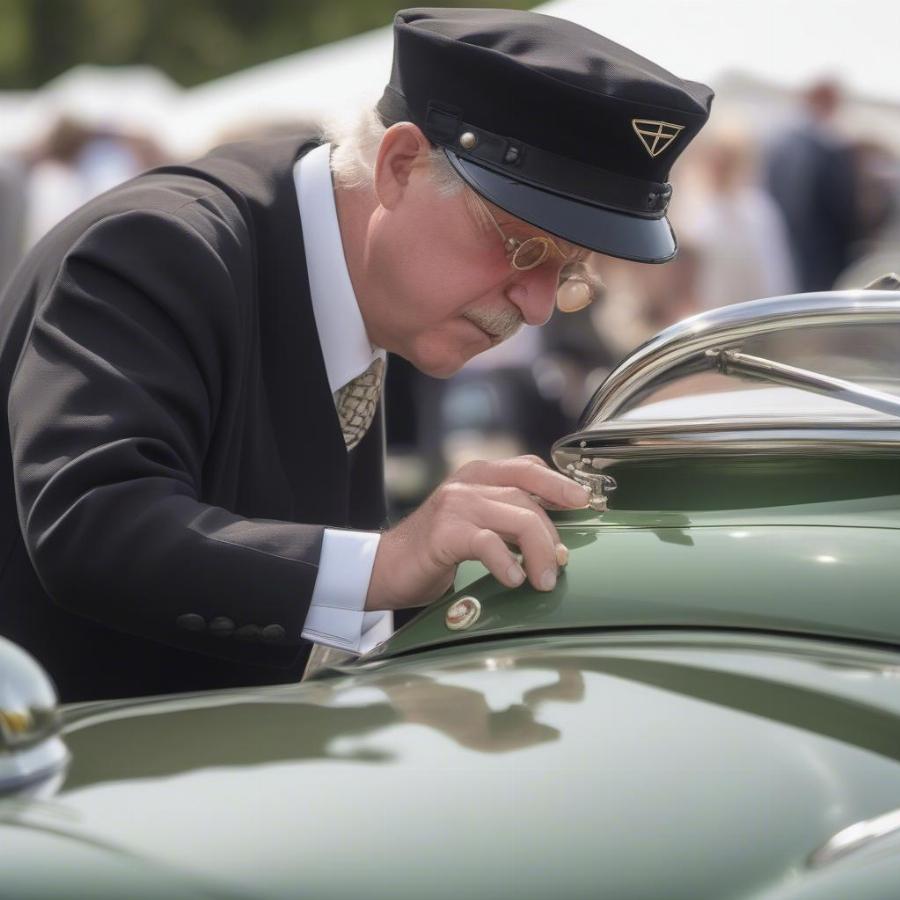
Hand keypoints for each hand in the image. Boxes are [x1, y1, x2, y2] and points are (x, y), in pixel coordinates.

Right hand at [365, 455, 590, 610]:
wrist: (384, 568)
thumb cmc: (434, 551)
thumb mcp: (474, 525)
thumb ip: (506, 519)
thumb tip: (557, 540)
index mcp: (476, 475)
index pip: (527, 467)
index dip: (559, 482)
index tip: (584, 502)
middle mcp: (466, 483)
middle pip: (527, 496)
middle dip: (552, 533)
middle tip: (560, 563)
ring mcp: (454, 505)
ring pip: (516, 517)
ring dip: (539, 551)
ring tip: (544, 579)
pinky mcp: (444, 532)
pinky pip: (488, 543)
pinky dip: (507, 562)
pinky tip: (514, 579)